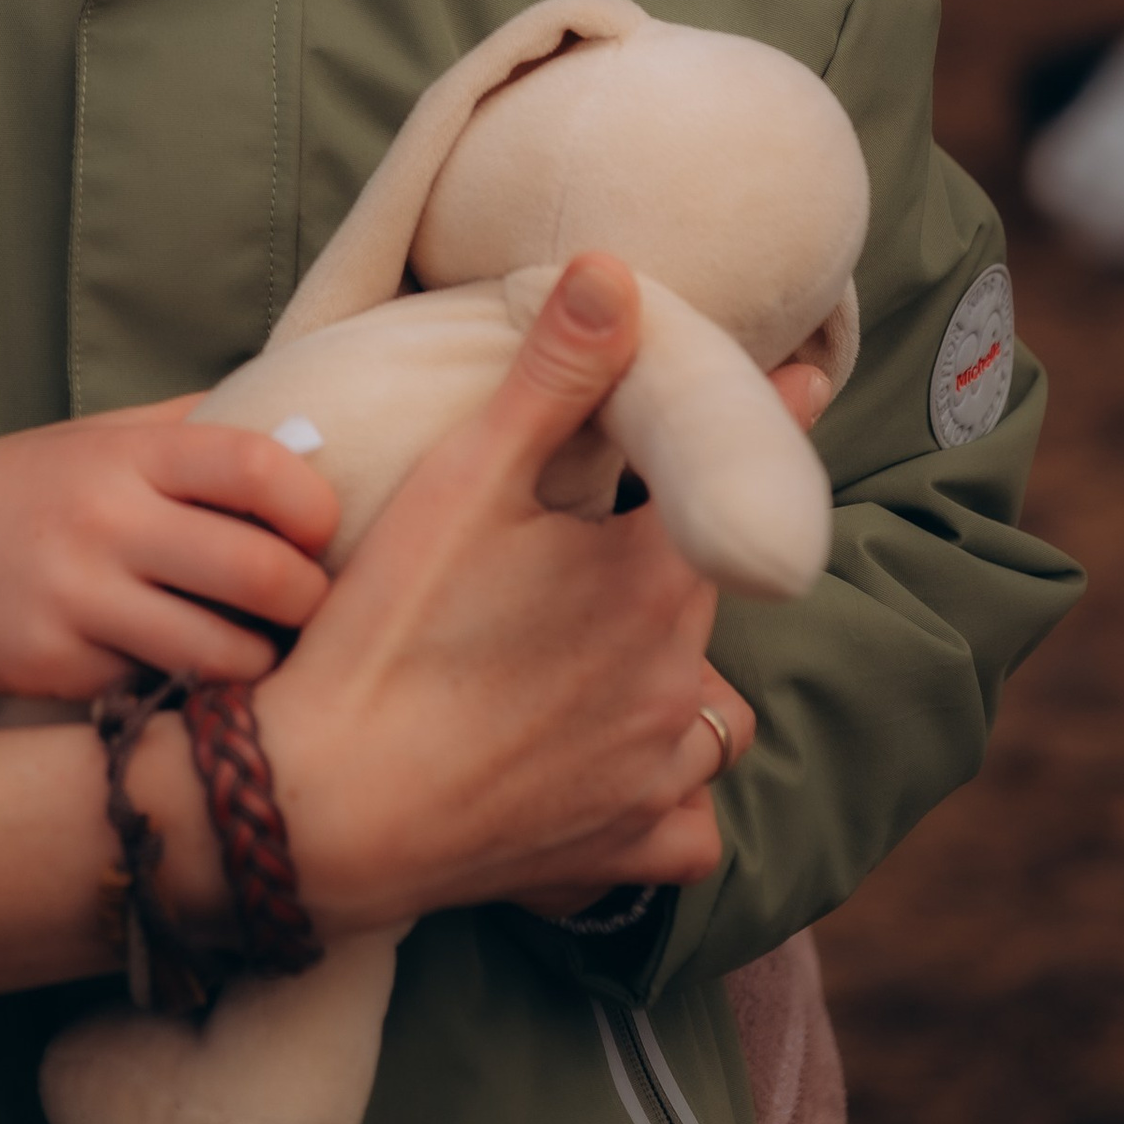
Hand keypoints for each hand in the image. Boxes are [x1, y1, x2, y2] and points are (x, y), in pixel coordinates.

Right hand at [0, 400, 337, 695]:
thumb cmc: (32, 488)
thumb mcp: (104, 436)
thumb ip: (196, 432)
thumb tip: (312, 437)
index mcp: (130, 453)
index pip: (259, 467)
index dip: (313, 508)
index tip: (317, 534)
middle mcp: (106, 519)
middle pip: (260, 573)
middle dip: (309, 603)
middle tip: (309, 612)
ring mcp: (78, 598)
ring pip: (222, 653)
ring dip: (263, 665)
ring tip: (264, 657)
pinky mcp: (54, 666)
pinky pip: (159, 692)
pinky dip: (191, 695)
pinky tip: (193, 683)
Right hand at [177, 254, 754, 944]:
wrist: (319, 803)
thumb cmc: (386, 629)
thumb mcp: (463, 481)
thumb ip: (552, 376)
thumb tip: (614, 271)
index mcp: (656, 583)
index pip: (737, 486)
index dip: (764, 427)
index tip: (805, 382)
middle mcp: (679, 681)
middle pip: (705, 602)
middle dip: (670, 571)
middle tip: (598, 555)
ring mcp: (654, 777)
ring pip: (709, 719)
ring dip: (679, 688)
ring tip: (608, 665)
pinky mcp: (618, 853)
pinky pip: (686, 826)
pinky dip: (666, 801)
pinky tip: (613, 772)